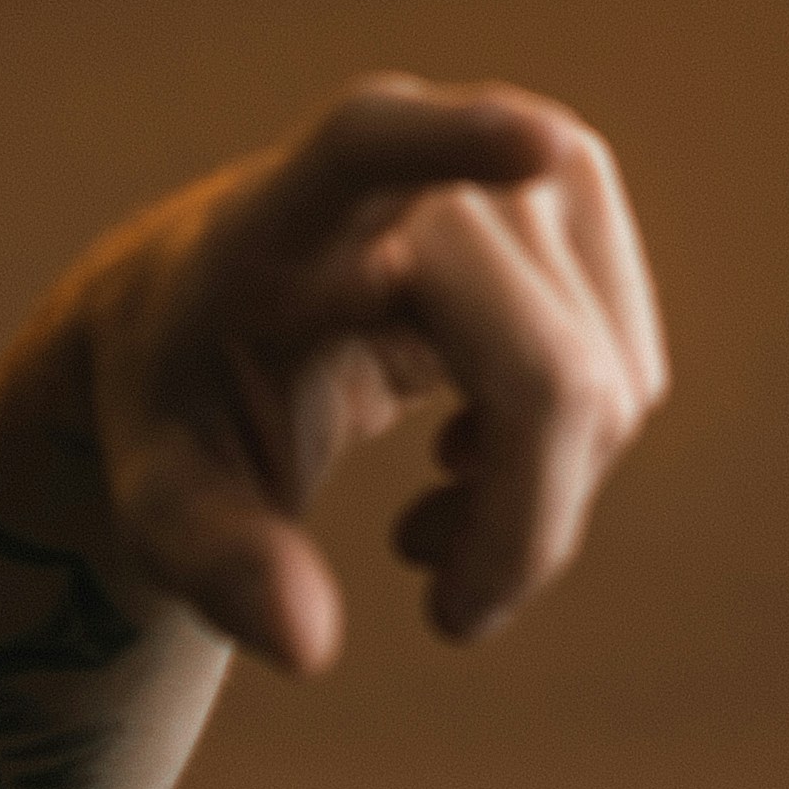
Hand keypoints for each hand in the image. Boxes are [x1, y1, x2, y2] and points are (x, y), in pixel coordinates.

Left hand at [80, 76, 667, 670]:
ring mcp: (519, 169)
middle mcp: (424, 163)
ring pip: (606, 390)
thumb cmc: (183, 402)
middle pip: (543, 374)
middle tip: (448, 616)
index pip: (371, 146)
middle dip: (518, 528)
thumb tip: (303, 644)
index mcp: (293, 205)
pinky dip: (562, 463)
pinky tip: (465, 467)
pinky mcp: (578, 200)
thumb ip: (214, 564)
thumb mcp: (162, 498)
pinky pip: (626, 376)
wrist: (218, 318)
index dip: (459, 146)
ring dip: (534, 506)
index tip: (531, 145)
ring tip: (424, 531)